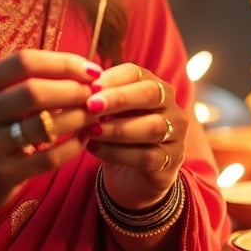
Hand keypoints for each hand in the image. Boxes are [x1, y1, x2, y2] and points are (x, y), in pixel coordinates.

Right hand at [0, 50, 99, 239]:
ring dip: (78, 117)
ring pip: (44, 126)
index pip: (23, 62)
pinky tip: (84, 138)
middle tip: (95, 92)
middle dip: (73, 89)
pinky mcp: (2, 175)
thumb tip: (80, 69)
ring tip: (95, 113)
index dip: (62, 62)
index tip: (90, 69)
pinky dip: (73, 147)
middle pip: (34, 92)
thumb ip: (25, 82)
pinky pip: (48, 158)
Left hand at [82, 62, 185, 209]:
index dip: (113, 78)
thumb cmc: (115, 135)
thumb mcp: (106, 115)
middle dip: (119, 98)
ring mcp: (175, 136)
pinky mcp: (171, 163)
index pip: (136, 73)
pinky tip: (95, 149)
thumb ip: (96, 100)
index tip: (90, 86)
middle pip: (151, 93)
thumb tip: (75, 89)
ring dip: (117, 128)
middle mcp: (171, 107)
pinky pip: (147, 156)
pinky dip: (117, 152)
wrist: (129, 177)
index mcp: (154, 87)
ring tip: (90, 131)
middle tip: (91, 105)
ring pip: (152, 126)